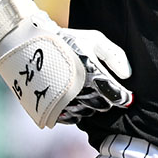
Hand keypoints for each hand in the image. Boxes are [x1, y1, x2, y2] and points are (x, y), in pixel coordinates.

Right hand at [0, 0, 132, 128]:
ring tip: (84, 90)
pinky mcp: (49, 108)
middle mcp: (78, 91)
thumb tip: (126, 75)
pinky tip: (73, 98)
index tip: (127, 97)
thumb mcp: (94, 39)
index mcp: (91, 73)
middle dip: (104, 99)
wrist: (30, 44)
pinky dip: (74, 111)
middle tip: (100, 89)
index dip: (124, 97)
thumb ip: (113, 55)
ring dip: (89, 105)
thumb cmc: (67, 39)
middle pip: (101, 106)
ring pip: (86, 113)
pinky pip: (69, 118)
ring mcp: (62, 102)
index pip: (116, 95)